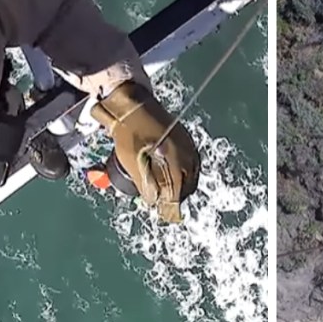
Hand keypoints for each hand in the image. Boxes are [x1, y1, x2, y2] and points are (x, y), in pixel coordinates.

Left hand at [89, 81, 199, 222]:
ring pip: (192, 175)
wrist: (134, 108)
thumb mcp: (132, 164)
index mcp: (172, 162)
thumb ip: (145, 185)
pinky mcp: (188, 140)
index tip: (164, 213)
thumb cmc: (129, 136)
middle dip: (177, 197)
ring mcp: (189, 147)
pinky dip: (186, 173)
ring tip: (171, 192)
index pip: (176, 193)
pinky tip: (177, 176)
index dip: (169, 206)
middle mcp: (185, 155)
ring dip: (183, 186)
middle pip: (187, 186)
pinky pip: (193, 163)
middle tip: (167, 205)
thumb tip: (154, 200)